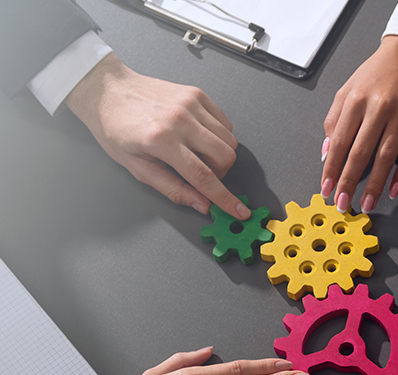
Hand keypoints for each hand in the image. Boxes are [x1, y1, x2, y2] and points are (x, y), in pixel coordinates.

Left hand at [66, 54, 247, 219]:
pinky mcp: (196, 94)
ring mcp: (190, 104)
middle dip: (221, 173)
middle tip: (204, 174)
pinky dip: (219, 136)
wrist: (107, 91)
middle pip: (225, 157)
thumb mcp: (137, 167)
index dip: (225, 198)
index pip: (204, 177)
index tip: (239, 210)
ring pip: (229, 140)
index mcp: (161, 141)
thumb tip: (201, 204)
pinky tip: (201, 137)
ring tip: (199, 154)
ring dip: (221, 155)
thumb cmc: (115, 128)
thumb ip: (173, 188)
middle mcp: (179, 120)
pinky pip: (225, 123)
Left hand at [320, 35, 397, 213]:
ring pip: (386, 156)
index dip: (332, 169)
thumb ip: (334, 119)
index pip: (339, 141)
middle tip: (344, 204)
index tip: (327, 189)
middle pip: (361, 152)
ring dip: (376, 184)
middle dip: (350, 182)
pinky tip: (394, 188)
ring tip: (368, 203)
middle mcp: (378, 107)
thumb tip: (327, 153)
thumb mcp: (347, 89)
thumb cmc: (377, 73)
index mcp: (355, 100)